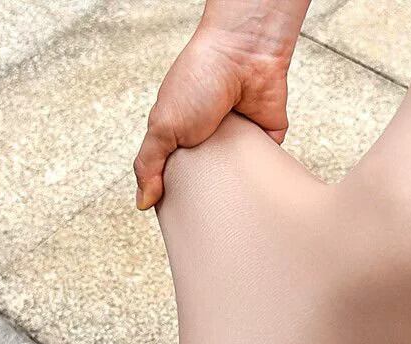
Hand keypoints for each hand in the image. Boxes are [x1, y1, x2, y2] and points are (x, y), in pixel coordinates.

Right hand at [134, 2, 305, 209]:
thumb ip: (149, 164)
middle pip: (208, 184)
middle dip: (208, 199)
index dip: (176, 197)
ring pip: (236, 182)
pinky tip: (259, 192)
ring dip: (235, 192)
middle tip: (207, 217)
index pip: (176, 177)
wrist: (244, 57)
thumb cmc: (199, 80)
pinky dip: (263, 178)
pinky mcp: (266, 142)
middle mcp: (210, 142)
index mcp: (182, 137)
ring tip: (233, 209)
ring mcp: (239, 143)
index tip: (178, 219)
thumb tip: (143, 201)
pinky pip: (265, 170)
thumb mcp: (163, 126)